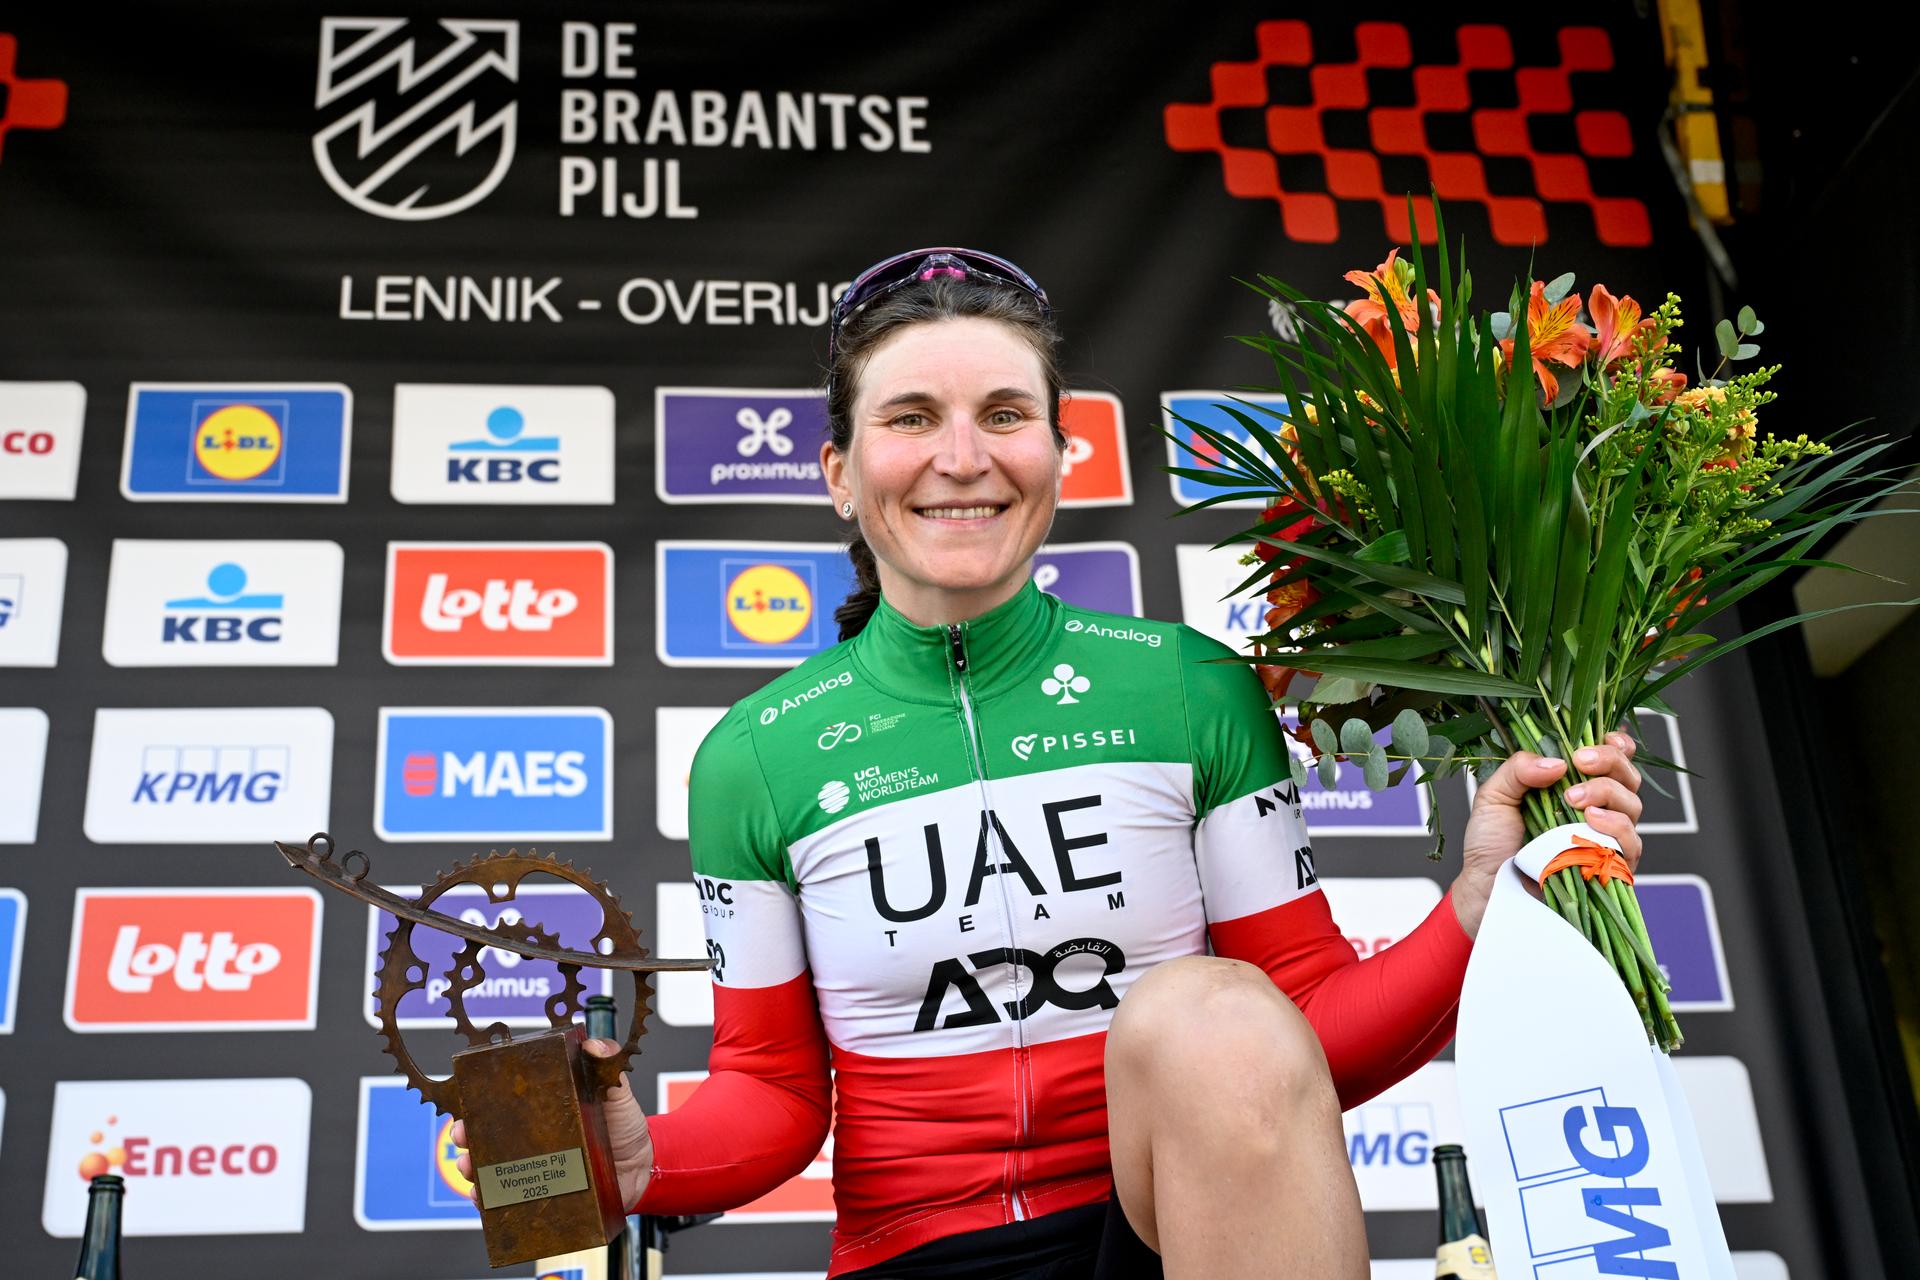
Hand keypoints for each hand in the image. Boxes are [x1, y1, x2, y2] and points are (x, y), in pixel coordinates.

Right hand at [450, 1037, 654, 1209]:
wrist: (644, 1166)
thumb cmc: (625, 1126)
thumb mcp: (615, 1091)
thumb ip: (606, 1067)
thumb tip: (595, 1045)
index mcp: (541, 1109)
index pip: (500, 1104)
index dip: (478, 1104)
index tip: (467, 1106)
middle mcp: (531, 1139)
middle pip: (486, 1136)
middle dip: (466, 1136)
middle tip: (462, 1137)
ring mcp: (534, 1167)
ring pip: (490, 1169)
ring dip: (473, 1169)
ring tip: (472, 1169)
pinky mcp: (542, 1192)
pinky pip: (509, 1199)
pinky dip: (492, 1201)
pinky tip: (485, 1199)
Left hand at [1450, 731, 1642, 937]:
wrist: (1486, 888)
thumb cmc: (1490, 843)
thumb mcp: (1494, 796)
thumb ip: (1519, 769)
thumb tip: (1558, 761)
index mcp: (1574, 785)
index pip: (1612, 758)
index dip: (1617, 745)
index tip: (1604, 738)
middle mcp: (1597, 809)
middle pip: (1627, 775)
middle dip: (1609, 761)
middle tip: (1579, 763)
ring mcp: (1607, 838)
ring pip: (1632, 804)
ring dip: (1607, 792)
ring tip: (1573, 798)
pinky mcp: (1611, 867)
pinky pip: (1631, 842)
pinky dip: (1616, 826)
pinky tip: (1592, 821)